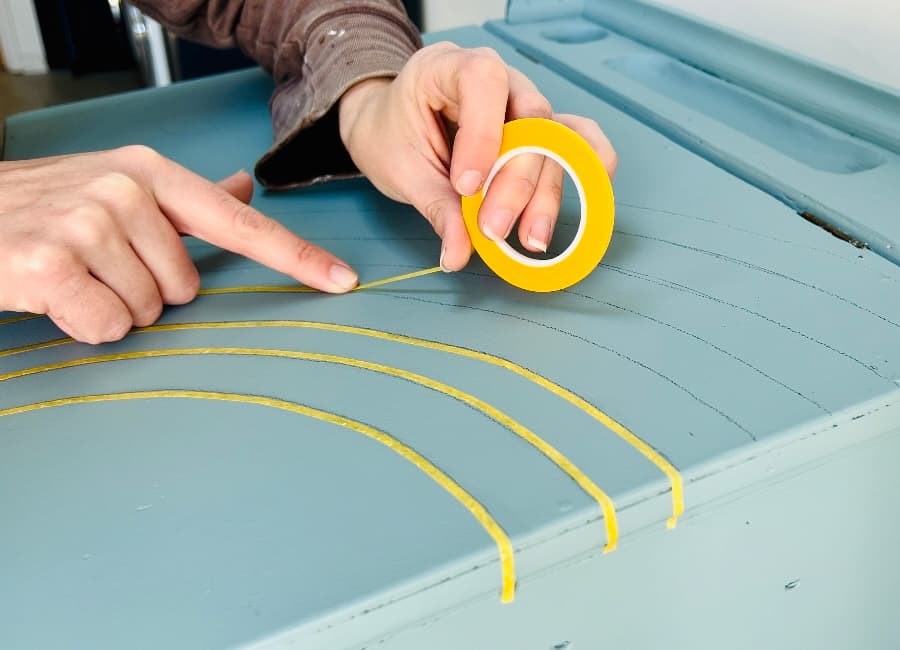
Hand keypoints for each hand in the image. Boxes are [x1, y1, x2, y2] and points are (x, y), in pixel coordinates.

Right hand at [0, 146, 357, 342]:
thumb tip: (244, 187)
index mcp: (151, 173)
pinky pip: (107, 326)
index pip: (239, 225)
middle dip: (147, 289)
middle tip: (99, 264)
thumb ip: (189, 197)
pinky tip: (57, 294)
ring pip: (148, 311)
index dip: (296, 257)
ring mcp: (88, 225)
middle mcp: (125, 192)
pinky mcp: (51, 264)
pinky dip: (84, 324)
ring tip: (76, 274)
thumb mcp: (120, 186)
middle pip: (187, 288)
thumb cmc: (49, 206)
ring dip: (114, 306)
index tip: (341, 281)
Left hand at [337, 41, 616, 270]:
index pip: (483, 82)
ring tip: (532, 239)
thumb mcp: (400, 169)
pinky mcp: (538, 131)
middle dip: (515, 182)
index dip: (482, 134)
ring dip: (546, 193)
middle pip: (530, 119)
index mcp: (449, 65)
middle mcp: (498, 78)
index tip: (465, 187)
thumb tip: (459, 254)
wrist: (388, 125)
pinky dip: (584, 166)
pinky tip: (590, 194)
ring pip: (555, 139)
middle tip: (494, 231)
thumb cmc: (391, 134)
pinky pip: (574, 140)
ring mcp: (523, 103)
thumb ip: (435, 208)